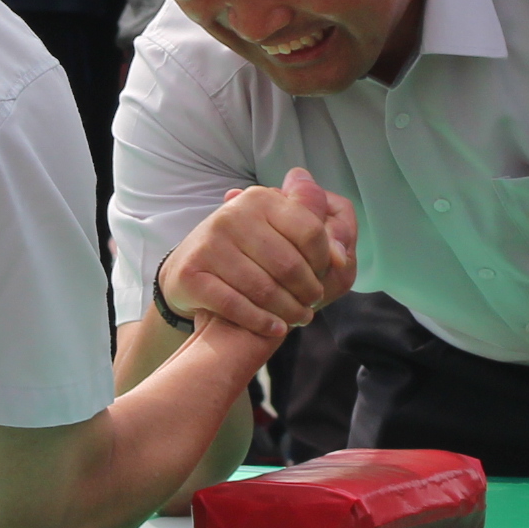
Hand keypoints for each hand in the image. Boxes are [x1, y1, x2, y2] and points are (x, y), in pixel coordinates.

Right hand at [155, 167, 356, 333]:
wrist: (187, 271)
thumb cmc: (244, 252)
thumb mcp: (276, 230)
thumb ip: (313, 234)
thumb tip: (341, 256)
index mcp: (260, 199)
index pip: (309, 231)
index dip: (323, 260)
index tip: (324, 276)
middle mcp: (233, 216)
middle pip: (289, 265)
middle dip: (307, 291)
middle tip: (312, 304)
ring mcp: (210, 244)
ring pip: (264, 289)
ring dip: (288, 311)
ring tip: (298, 318)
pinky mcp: (191, 273)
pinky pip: (236, 305)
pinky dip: (261, 321)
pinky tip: (275, 328)